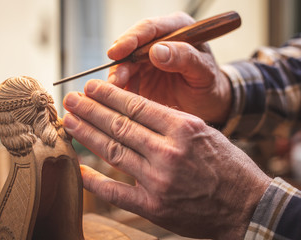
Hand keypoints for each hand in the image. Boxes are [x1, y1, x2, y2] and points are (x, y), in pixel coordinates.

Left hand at [63, 79, 270, 238]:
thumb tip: (135, 110)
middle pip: (119, 125)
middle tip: (71, 100)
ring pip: (113, 152)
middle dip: (90, 110)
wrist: (247, 206)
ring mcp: (158, 181)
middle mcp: (168, 152)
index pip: (136, 105)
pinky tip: (78, 169)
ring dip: (87, 135)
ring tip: (70, 122)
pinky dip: (94, 180)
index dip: (109, 95)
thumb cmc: (229, 166)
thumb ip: (170, 121)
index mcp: (184, 128)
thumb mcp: (204, 132)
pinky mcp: (154, 207)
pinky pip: (115, 192)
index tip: (91, 88)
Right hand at [107, 12, 231, 124]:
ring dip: (118, 77)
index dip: (132, 38)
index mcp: (178, 29)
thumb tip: (156, 51)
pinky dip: (120, 89)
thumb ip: (185, 58)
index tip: (118, 51)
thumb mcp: (204, 72)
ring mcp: (147, 59)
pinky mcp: (139, 76)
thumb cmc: (209, 85)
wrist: (207, 104)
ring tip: (116, 92)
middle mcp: (159, 41)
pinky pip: (124, 80)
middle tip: (115, 80)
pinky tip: (120, 99)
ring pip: (124, 64)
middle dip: (120, 62)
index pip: (150, 28)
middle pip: (131, 46)